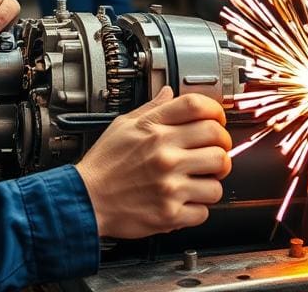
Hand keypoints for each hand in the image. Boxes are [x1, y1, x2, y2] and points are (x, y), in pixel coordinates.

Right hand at [75, 87, 231, 237]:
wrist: (85, 200)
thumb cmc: (103, 165)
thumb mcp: (123, 125)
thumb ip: (151, 108)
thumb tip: (169, 93)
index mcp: (154, 130)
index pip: (198, 107)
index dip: (215, 110)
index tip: (217, 119)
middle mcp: (165, 155)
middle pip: (218, 140)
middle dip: (222, 145)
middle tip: (215, 151)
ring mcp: (170, 185)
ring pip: (218, 178)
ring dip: (213, 179)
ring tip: (200, 179)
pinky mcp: (170, 213)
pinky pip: (205, 209)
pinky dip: (199, 207)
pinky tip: (187, 200)